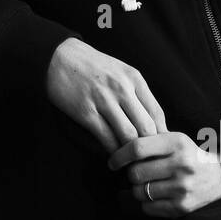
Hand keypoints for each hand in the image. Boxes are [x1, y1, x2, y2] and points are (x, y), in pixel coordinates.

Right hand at [44, 38, 167, 153]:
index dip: (161, 135)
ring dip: (131, 154)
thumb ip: (136, 93)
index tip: (158, 148)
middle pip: (146, 128)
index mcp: (134, 78)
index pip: (157, 113)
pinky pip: (106, 138)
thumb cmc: (92, 67)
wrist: (58, 57)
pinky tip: (112, 156)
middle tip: (147, 160)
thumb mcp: (120, 71)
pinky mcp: (85, 111)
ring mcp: (103, 99)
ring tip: (130, 162)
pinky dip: (112, 151)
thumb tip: (152, 122)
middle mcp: (122, 88)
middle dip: (149, 148)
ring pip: (128, 136)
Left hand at [108, 131, 220, 217]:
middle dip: (131, 174)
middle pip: (135, 173)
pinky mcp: (182, 207)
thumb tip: (116, 144)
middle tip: (137, 174)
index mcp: (177, 142)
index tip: (113, 162)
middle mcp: (181, 164)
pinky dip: (147, 203)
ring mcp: (182, 187)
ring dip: (139, 190)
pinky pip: (148, 208)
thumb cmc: (189, 157)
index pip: (137, 147)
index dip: (119, 155)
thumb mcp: (175, 140)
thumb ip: (150, 140)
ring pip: (140, 192)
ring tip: (149, 184)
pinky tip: (157, 196)